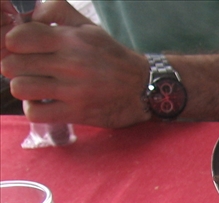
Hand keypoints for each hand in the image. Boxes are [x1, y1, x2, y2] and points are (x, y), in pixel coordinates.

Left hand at [1, 0, 150, 126]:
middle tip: (26, 69)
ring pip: (20, 88)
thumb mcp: (88, 27)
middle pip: (13, 64)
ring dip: (22, 87)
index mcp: (70, 40)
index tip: (22, 49)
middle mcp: (70, 64)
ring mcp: (73, 91)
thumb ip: (57, 11)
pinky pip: (36, 113)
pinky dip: (33, 108)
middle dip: (14, 66)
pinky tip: (43, 103)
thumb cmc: (112, 56)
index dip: (13, 43)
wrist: (143, 88)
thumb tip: (30, 16)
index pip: (18, 38)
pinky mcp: (77, 113)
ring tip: (34, 86)